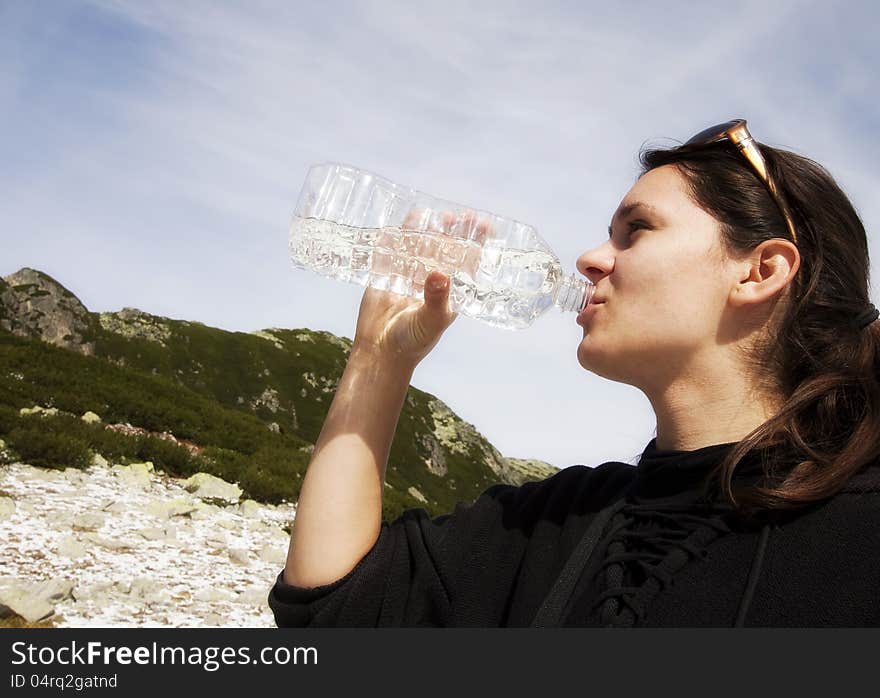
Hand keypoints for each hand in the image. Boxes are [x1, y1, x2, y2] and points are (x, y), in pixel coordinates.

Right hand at [351, 209, 489, 368]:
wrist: (381, 352)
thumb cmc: (415, 341)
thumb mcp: (431, 320)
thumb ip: (436, 298)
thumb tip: (440, 274)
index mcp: (451, 289)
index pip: (468, 259)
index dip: (477, 240)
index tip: (482, 224)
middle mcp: (432, 278)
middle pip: (445, 246)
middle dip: (452, 229)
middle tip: (454, 217)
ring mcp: (409, 273)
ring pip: (419, 243)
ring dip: (424, 228)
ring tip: (428, 215)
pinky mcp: (386, 273)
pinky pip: (391, 249)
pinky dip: (394, 236)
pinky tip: (397, 225)